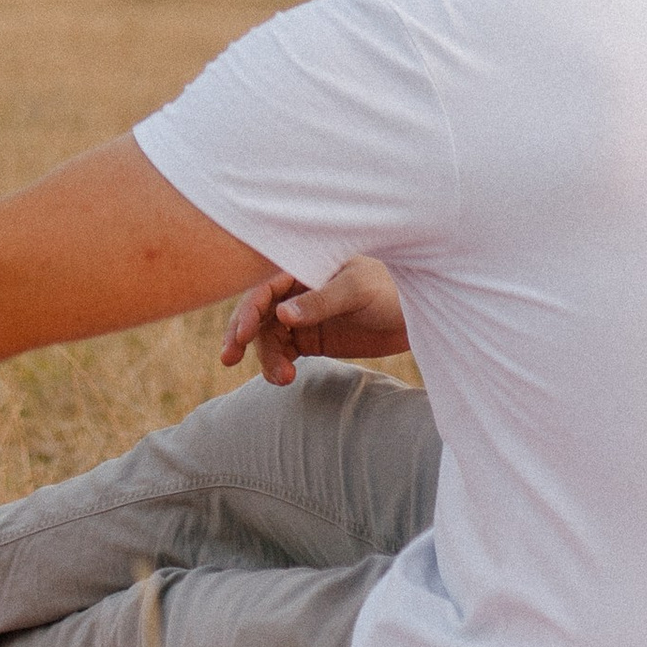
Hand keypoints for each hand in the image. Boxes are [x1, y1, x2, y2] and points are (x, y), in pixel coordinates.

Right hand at [219, 255, 408, 382]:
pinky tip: (285, 378)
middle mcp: (296, 290)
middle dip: (241, 334)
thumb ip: (320, 301)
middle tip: (228, 358)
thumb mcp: (356, 290)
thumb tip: (282, 314)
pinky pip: (284, 352)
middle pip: (257, 313)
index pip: (264, 287)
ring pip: (268, 337)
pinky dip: (278, 366)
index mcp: (301, 268)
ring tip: (283, 379)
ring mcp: (302, 316)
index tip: (241, 335)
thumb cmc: (390, 288)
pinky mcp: (312, 339)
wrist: (417, 313)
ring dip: (267, 357)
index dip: (247, 309)